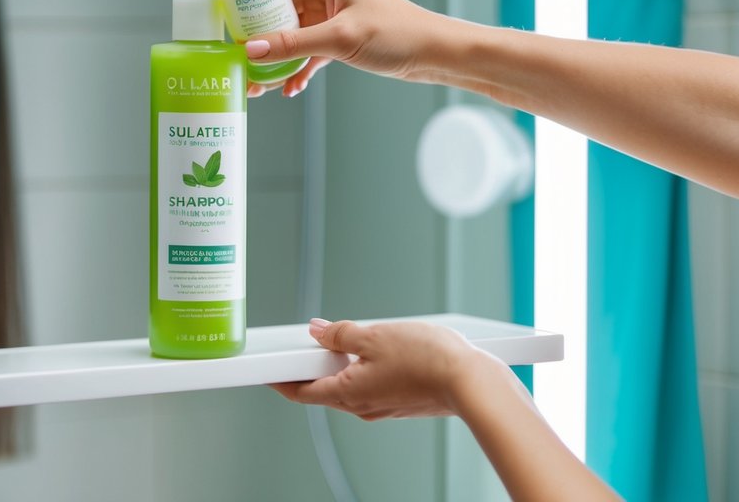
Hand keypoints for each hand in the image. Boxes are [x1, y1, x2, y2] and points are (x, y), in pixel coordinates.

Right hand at [245, 0, 442, 97]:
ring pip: (289, 26)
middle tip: (228, 37)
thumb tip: (250, 50)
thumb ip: (293, 44)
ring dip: (272, 49)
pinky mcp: (339, 35)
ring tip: (255, 77)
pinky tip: (288, 88)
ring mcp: (332, 12)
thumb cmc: (400, 33)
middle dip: (252, 19)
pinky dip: (296, 65)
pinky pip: (307, 47)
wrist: (435, 54)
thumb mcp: (340, 39)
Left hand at [270, 319, 493, 420]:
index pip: (301, 391)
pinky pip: (370, 385)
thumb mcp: (374, 335)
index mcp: (347, 393)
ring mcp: (382, 407)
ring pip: (348, 385)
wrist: (471, 383)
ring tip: (339, 339)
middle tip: (303, 344)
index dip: (279, 379)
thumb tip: (318, 332)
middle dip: (311, 366)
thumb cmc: (427, 361)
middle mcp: (361, 407)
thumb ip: (341, 334)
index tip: (266, 370)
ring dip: (339, 365)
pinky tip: (372, 350)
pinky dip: (362, 368)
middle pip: (324, 388)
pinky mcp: (400, 402)